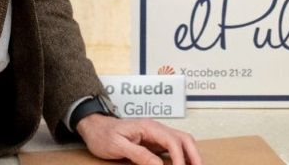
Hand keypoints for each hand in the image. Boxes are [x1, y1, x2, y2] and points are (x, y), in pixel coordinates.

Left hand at [75, 115, 201, 164]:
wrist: (94, 127)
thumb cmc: (103, 135)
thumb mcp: (118, 146)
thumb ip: (139, 155)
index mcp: (149, 127)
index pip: (173, 141)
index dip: (180, 158)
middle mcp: (156, 128)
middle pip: (184, 138)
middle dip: (194, 154)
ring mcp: (156, 134)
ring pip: (181, 141)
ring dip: (191, 154)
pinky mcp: (154, 141)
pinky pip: (173, 147)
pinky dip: (182, 155)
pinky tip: (184, 164)